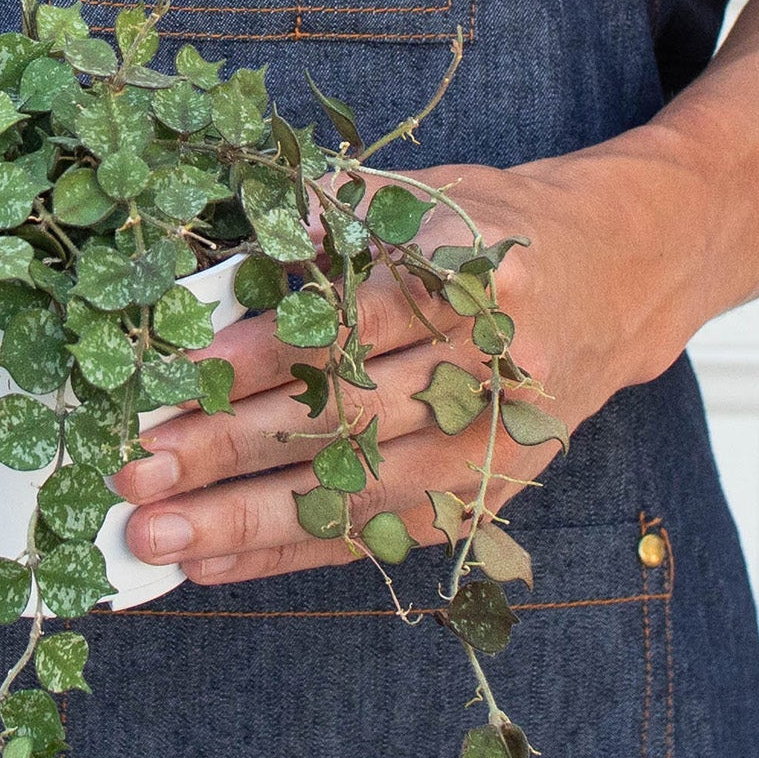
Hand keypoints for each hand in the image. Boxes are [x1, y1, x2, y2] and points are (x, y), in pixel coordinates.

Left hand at [111, 158, 692, 584]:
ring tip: (154, 536)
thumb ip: (327, 226)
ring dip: (245, 519)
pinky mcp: (490, 495)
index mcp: (474, 273)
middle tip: (135, 469)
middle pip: (346, 418)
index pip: (347, 325)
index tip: (169, 379)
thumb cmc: (492, 228)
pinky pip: (377, 536)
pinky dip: (288, 554)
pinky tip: (212, 562)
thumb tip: (210, 270)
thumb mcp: (423, 194)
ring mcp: (496, 441)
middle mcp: (494, 365)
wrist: (622, 274)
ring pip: (358, 493)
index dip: (255, 357)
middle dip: (229, 448)